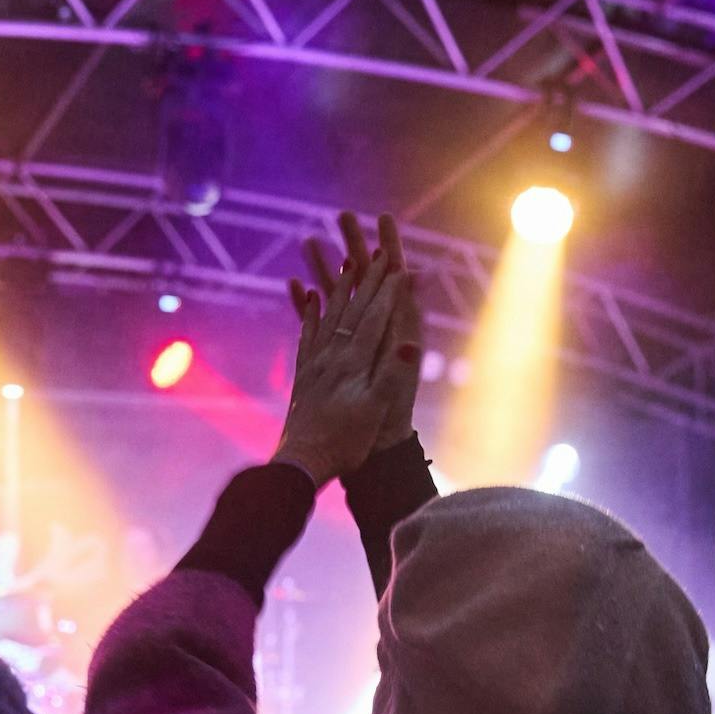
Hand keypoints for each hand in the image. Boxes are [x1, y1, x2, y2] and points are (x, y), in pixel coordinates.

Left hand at [276, 211, 422, 485]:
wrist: (301, 464)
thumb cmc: (344, 444)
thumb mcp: (375, 411)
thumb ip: (393, 374)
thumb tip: (412, 339)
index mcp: (354, 363)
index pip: (374, 317)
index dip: (386, 289)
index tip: (396, 262)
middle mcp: (333, 356)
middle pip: (352, 309)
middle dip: (367, 278)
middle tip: (376, 249)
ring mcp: (316, 363)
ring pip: (330, 315)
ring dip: (340, 286)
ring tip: (347, 261)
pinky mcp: (304, 374)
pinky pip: (308, 333)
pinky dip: (311, 311)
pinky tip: (309, 295)